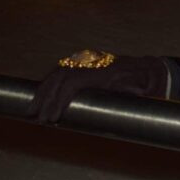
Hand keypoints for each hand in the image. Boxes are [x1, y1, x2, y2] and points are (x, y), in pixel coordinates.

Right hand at [28, 52, 168, 123]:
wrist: (147, 70)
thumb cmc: (144, 82)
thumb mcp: (142, 87)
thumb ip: (136, 89)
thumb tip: (138, 91)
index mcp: (101, 71)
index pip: (73, 83)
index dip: (60, 99)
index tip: (53, 117)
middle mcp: (90, 63)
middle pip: (60, 78)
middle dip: (46, 98)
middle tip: (38, 118)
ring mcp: (85, 62)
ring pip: (57, 73)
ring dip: (43, 91)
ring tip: (32, 110)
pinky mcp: (82, 63)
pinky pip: (61, 71)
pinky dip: (49, 84)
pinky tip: (41, 97)